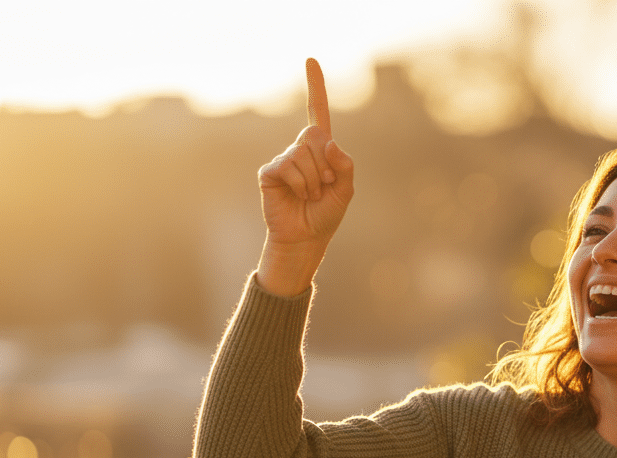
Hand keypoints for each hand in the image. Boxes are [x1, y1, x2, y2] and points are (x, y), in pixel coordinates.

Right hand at [256, 58, 354, 295]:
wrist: (305, 237)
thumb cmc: (325, 214)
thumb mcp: (345, 190)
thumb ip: (344, 165)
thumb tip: (328, 142)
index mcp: (321, 150)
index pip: (318, 113)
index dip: (315, 87)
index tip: (310, 60)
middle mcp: (300, 149)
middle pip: (316, 136)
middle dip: (325, 165)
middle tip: (324, 187)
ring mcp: (284, 159)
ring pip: (303, 154)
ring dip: (314, 180)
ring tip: (311, 195)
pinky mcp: (270, 171)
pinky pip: (289, 166)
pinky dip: (301, 184)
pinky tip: (297, 196)